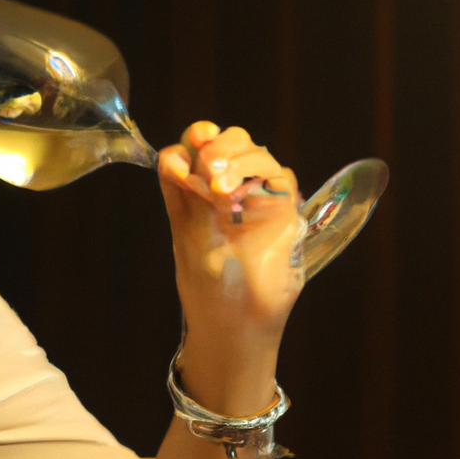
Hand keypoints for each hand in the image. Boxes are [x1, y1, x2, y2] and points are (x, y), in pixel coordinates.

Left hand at [158, 122, 304, 337]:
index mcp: (202, 188)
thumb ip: (179, 191)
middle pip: (233, 141)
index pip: (202, 145)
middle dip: (221, 148)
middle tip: (211, 174)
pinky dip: (268, 178)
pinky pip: (284, 179)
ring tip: (223, 190)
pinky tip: (246, 199)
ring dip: (241, 161)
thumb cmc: (207, 284)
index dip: (199, 135)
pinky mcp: (285, 213)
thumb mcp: (184, 231)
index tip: (197, 139)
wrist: (235, 323)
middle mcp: (233, 188)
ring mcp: (260, 198)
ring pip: (259, 155)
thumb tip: (174, 156)